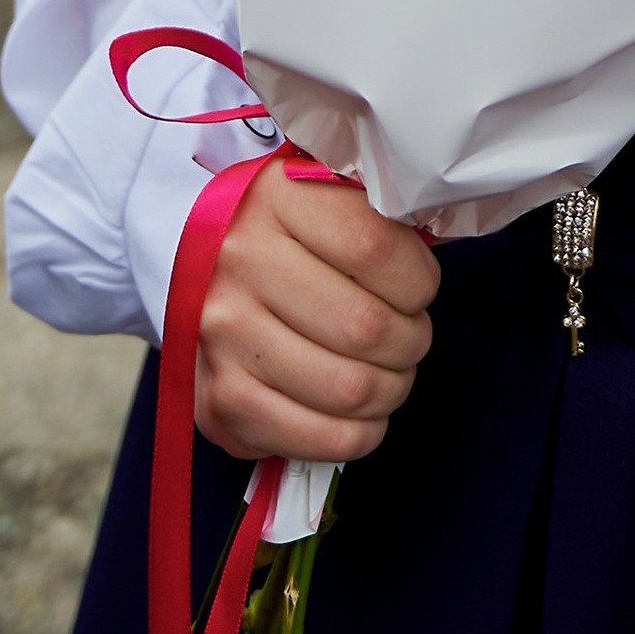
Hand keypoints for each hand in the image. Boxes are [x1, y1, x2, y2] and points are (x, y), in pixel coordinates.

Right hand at [193, 164, 438, 463]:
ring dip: (391, 388)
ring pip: (351, 389)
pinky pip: (322, 439)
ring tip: (387, 371)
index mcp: (276, 198)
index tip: (419, 286)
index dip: (418, 279)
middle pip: (367, 327)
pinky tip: (359, 410)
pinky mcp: (220, 401)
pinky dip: (361, 432)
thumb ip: (378, 215)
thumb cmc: (286, 235)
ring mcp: (223, 337)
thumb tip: (436, 246)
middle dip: (411, 341)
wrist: (198, 272)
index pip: (375, 248)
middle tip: (408, 336)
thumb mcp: (325, 194)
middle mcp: (240, 263)